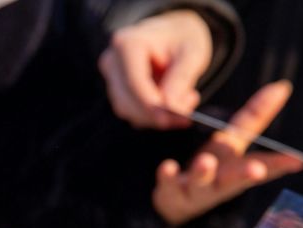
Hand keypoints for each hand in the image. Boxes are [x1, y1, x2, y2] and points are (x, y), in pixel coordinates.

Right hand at [99, 10, 212, 128]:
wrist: (174, 33)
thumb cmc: (183, 38)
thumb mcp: (192, 53)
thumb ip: (181, 79)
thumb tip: (170, 107)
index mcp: (128, 44)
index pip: (134, 84)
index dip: (152, 106)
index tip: (172, 119)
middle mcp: (112, 60)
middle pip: (127, 101)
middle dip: (156, 114)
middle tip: (187, 116)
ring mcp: (111, 77)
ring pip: (128, 110)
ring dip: (156, 115)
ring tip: (185, 100)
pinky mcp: (115, 90)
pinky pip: (130, 112)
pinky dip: (152, 114)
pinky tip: (172, 101)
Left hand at [153, 80, 302, 225]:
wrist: (173, 205)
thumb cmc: (211, 168)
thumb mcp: (231, 142)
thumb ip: (254, 117)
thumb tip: (282, 86)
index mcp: (237, 169)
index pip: (262, 167)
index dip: (279, 164)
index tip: (297, 161)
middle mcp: (219, 182)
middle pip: (234, 179)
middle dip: (245, 174)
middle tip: (256, 170)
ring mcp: (194, 189)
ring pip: (201, 182)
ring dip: (204, 172)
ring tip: (206, 162)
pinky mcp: (170, 191)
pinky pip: (167, 184)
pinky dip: (167, 177)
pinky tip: (167, 167)